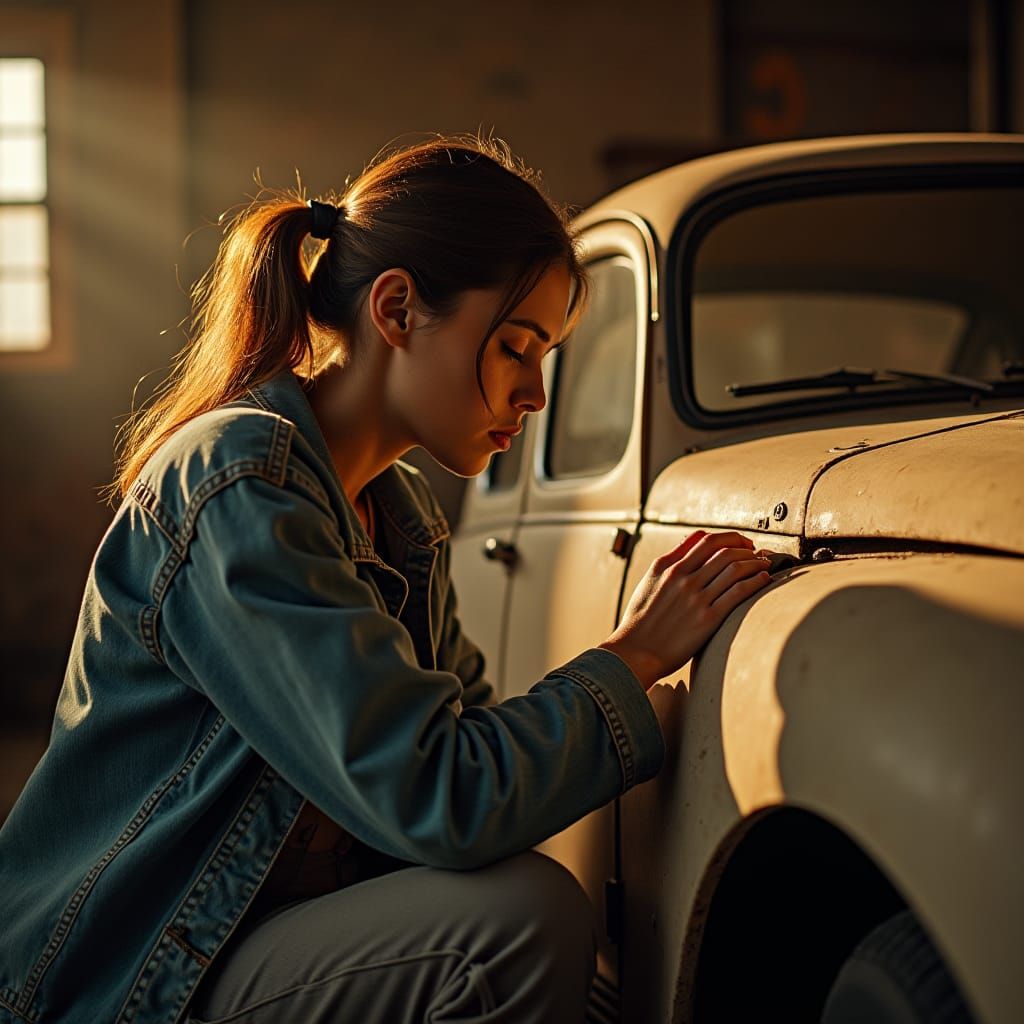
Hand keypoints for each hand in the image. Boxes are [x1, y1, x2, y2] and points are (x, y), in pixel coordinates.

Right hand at [598, 530, 770, 689]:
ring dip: (756, 563)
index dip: (729, 537)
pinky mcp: (707, 619)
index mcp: (669, 567)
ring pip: (735, 569)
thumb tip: (693, 541)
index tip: (741, 542)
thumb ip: (672, 558)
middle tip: (757, 552)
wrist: (636, 651)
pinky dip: (755, 582)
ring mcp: (696, 598)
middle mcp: (684, 579)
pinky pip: (738, 593)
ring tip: (765, 565)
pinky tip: (763, 580)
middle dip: (747, 548)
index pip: (706, 540)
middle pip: (725, 551)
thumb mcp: (650, 580)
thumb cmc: (641, 618)